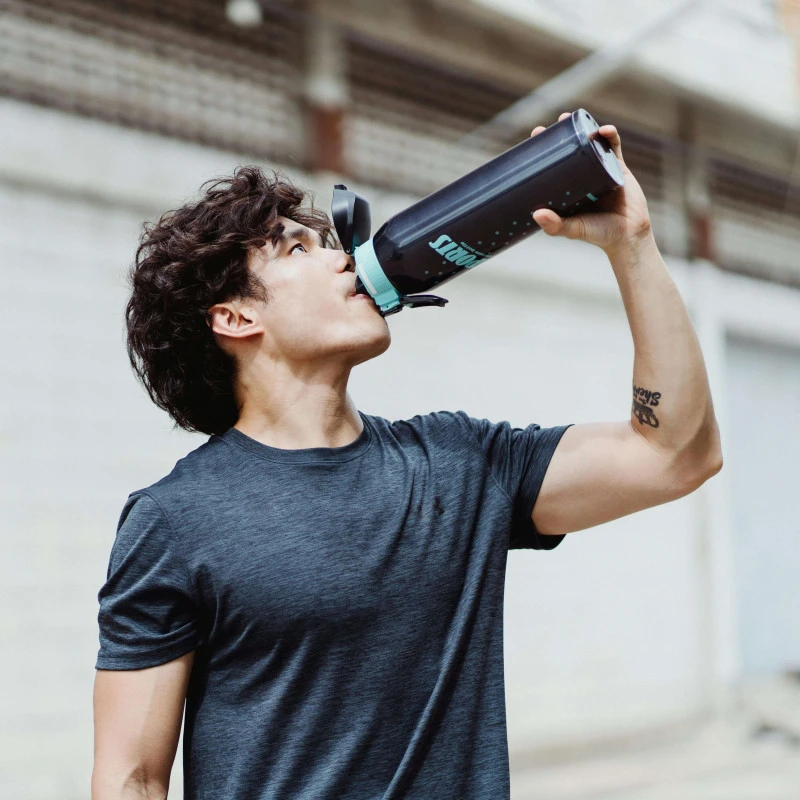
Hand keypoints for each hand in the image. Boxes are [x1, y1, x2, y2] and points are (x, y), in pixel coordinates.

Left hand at [530, 112, 653, 254]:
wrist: (628, 236)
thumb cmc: (598, 233)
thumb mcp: (574, 229)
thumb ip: (556, 225)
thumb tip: (536, 214)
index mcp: (568, 186)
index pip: (555, 162)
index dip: (545, 149)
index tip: (535, 137)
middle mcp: (583, 174)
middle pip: (572, 147)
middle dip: (563, 132)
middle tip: (554, 123)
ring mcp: (600, 168)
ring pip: (591, 142)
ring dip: (583, 127)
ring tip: (572, 118)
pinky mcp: (617, 167)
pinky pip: (613, 146)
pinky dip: (610, 135)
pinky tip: (603, 130)